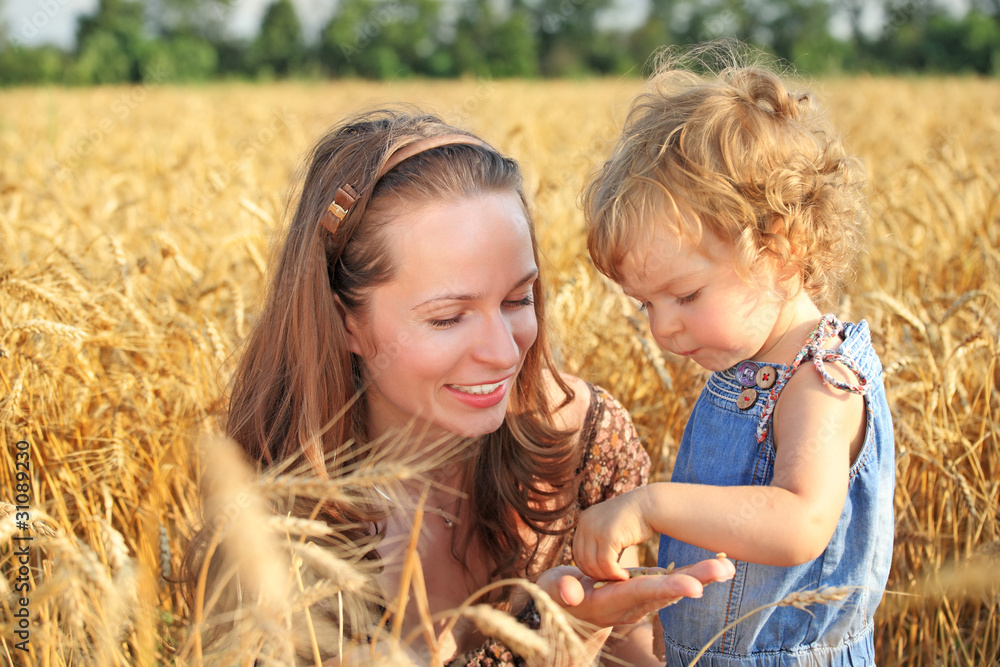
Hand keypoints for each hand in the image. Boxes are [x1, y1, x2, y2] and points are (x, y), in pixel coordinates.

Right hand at [534, 557, 734, 629]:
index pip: (642, 593)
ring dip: (701, 576)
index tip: (694, 586)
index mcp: (611, 602)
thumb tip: (570, 593)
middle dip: (696, 579)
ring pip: (674, 586)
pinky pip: (672, 581)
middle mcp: (632, 603)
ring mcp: (641, 598)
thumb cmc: (558, 596)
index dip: (667, 588)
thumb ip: (561, 590)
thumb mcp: (555, 592)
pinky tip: (717, 565)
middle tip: (724, 569)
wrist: (568, 610)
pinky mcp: (646, 589)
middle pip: (667, 590)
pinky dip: (695, 574)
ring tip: (728, 565)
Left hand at [572, 488, 655, 580]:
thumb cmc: (636, 520)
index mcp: (584, 520)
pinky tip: (625, 575)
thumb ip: (600, 541)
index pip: (578, 551)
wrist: (650, 505)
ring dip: (607, 576)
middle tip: (612, 579)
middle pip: (581, 559)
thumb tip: (594, 564)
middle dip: (596, 574)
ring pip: (592, 564)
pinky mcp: (607, 535)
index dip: (589, 567)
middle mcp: (585, 523)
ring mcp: (594, 528)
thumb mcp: (610, 527)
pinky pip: (606, 564)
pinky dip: (615, 574)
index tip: (604, 574)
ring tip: (620, 577)